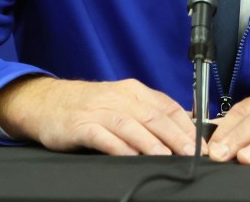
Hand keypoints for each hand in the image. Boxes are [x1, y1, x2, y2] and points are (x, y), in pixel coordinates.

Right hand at [0, 76, 196, 155]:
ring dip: (151, 142)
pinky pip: (103, 136)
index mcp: (134, 91)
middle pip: (154, 116)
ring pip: (131, 125)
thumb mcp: (121, 103)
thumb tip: (182, 131)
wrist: (47, 102)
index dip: (187, 126)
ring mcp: (99, 111)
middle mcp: (119, 98)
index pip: (167, 106)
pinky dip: (119, 147)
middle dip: (176, 136)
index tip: (201, 144)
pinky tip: (131, 157)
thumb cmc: (90, 106)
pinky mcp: (81, 126)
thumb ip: (147, 114)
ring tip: (167, 157)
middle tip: (192, 154)